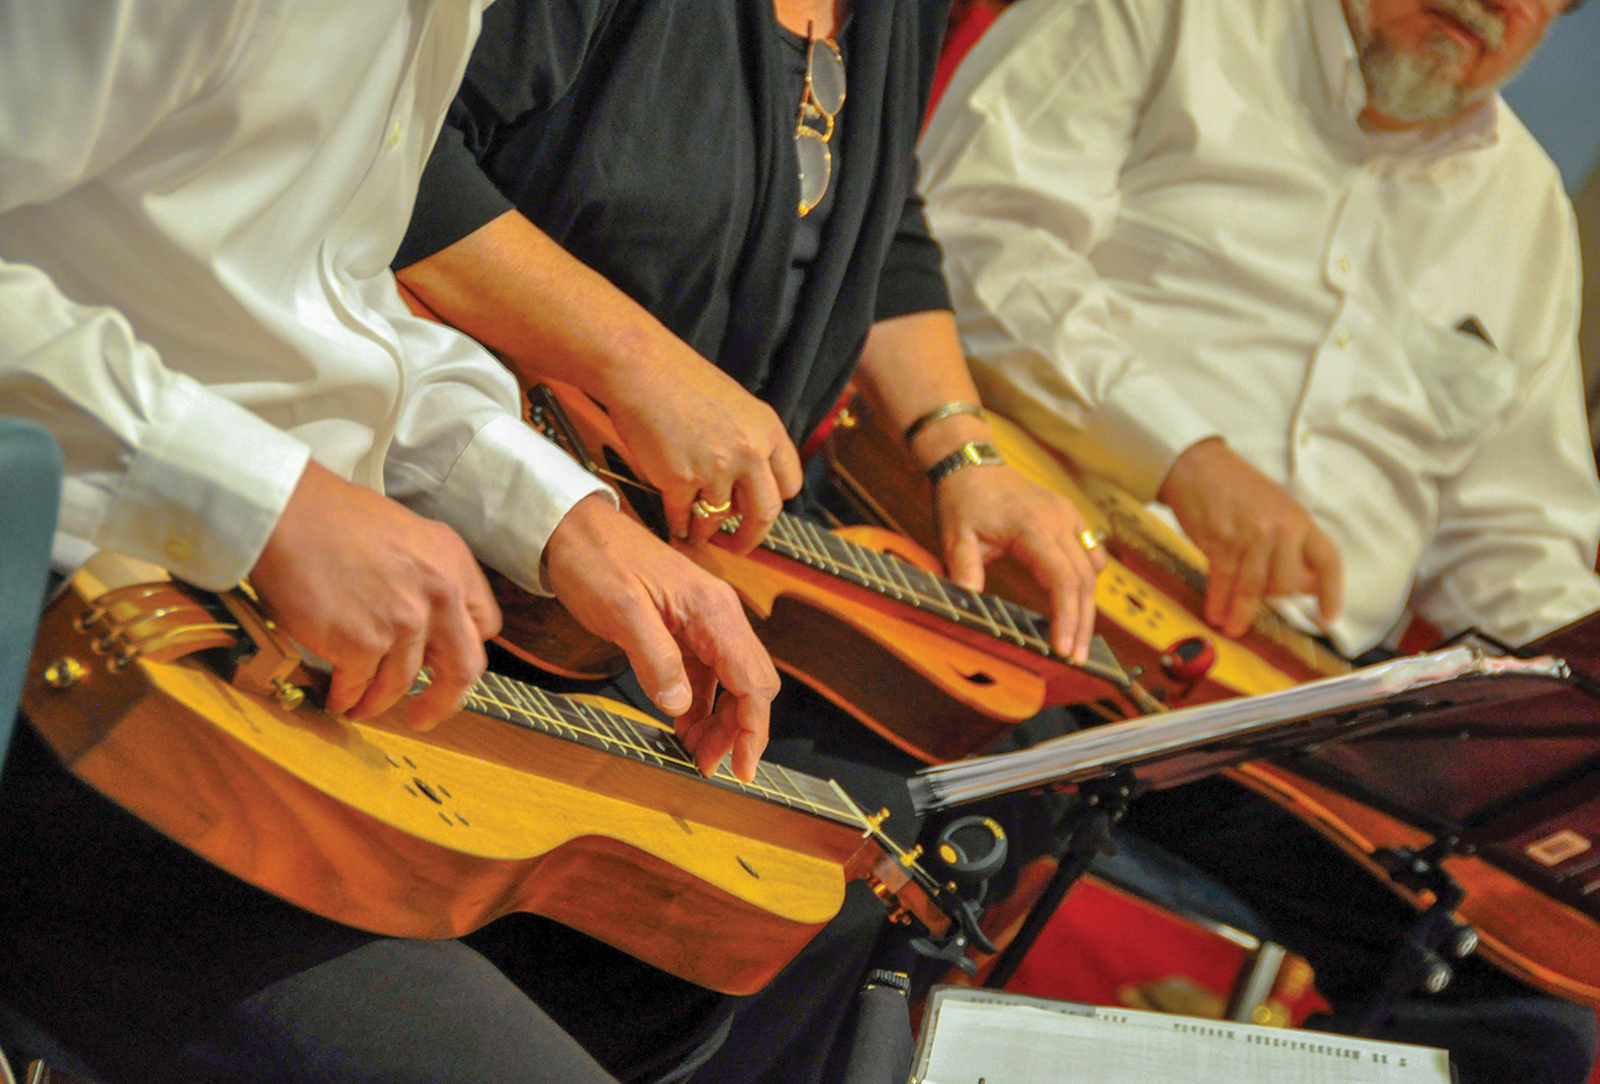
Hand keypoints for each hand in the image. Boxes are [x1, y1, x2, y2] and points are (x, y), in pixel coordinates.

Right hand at [251, 461, 501, 730]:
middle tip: (425, 715)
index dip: (462, 649)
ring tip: (361, 705)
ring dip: (380, 702)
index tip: (445, 665)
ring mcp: (403, 621)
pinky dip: (346, 698)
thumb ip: (425, 578)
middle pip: (463, 668)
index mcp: (454, 563)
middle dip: (444, 701)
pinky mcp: (362, 643)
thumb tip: (421, 622)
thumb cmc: (331, 517)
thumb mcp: (406, 536)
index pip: (484, 624)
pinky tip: (337, 699)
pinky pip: (360, 687)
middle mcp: (440, 594)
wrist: (286, 512)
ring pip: (402, 683)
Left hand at [543, 494, 778, 781]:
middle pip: (750, 685)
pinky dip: (701, 704)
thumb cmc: (596, 560)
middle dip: (737, 730)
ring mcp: (703, 621)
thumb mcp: (621, 611)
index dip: (753, 729)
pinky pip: (706, 674)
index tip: (741, 769)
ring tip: (693, 753)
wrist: (571, 526)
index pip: (752, 682)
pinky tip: (681, 724)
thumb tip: (681, 709)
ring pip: (731, 683)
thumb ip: (655, 659)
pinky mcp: (684, 627)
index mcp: (712, 611)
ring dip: (719, 721)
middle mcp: (718, 615)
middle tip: (707, 765)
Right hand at [600, 343, 802, 552]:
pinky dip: (679, 525)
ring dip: (706, 531)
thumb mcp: (735, 405)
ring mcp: (716, 468)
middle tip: (738, 545)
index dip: (772, 502)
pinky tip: (675, 525)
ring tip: (697, 533)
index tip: (760, 513)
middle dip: (751, 537)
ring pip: (719, 519)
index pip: (789, 484)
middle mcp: (750, 452)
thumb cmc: (681, 379)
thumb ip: (749, 441)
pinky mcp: (681, 480)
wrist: (642, 368)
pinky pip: (684, 517)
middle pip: (765, 513)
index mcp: (768, 430)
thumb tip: (746, 480)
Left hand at [934, 463, 1106, 661]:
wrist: (970, 462)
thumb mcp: (955, 535)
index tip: (1063, 647)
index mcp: (1034, 527)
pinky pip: (1090, 551)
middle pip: (1084, 579)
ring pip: (1093, 567)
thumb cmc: (963, 498)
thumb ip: (964, 568)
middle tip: (1076, 656)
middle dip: (1082, 622)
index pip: (1062, 579)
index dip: (1067, 616)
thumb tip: (970, 600)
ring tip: (1078, 637)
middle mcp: (1059, 520)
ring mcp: (1068, 516)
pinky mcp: (1069, 516)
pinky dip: (1089, 578)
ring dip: (1088, 604)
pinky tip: (1079, 600)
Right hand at [1158, 438, 1342, 636]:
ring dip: (1242, 614)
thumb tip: (1303, 585)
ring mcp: (1250, 536)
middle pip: (1288, 584)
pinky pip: (1224, 582)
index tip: (1328, 619)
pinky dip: (1219, 602)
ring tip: (1234, 627)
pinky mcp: (1221, 542)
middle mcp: (1280, 529)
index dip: (1332, 593)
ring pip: (1254, 589)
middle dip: (1274, 601)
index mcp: (1300, 520)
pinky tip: (1216, 613)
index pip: (1327, 561)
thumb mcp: (1278, 509)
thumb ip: (1292, 544)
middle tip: (1261, 604)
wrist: (1199, 466)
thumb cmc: (1237, 488)